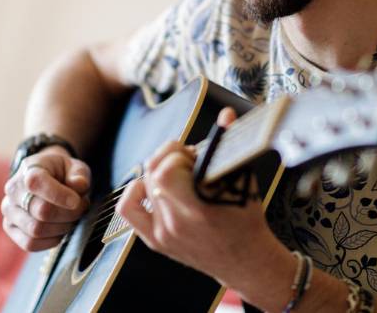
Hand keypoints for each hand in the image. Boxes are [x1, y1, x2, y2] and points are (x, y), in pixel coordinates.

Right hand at [2, 146, 91, 250]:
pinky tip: (60, 230)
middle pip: (41, 211)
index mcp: (28, 170)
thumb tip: (79, 185)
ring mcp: (10, 211)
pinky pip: (30, 243)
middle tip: (80, 209)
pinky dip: (50, 241)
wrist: (45, 179)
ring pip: (36, 230)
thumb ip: (79, 174)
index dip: (59, 195)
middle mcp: (13, 190)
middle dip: (68, 214)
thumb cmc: (60, 173)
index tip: (77, 201)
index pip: (36, 183)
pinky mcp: (11, 228)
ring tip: (71, 219)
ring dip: (61, 228)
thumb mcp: (74, 167)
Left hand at [114, 108, 287, 285]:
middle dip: (170, 157)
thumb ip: (228, 146)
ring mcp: (164, 233)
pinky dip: (136, 191)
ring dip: (159, 171)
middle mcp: (178, 223)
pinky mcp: (157, 240)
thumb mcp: (242, 181)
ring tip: (178, 172)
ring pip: (144, 186)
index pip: (167, 170)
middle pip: (154, 173)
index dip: (177, 154)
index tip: (193, 155)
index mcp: (200, 209)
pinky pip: (129, 210)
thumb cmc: (247, 221)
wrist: (245, 261)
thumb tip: (226, 115)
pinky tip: (151, 185)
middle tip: (188, 159)